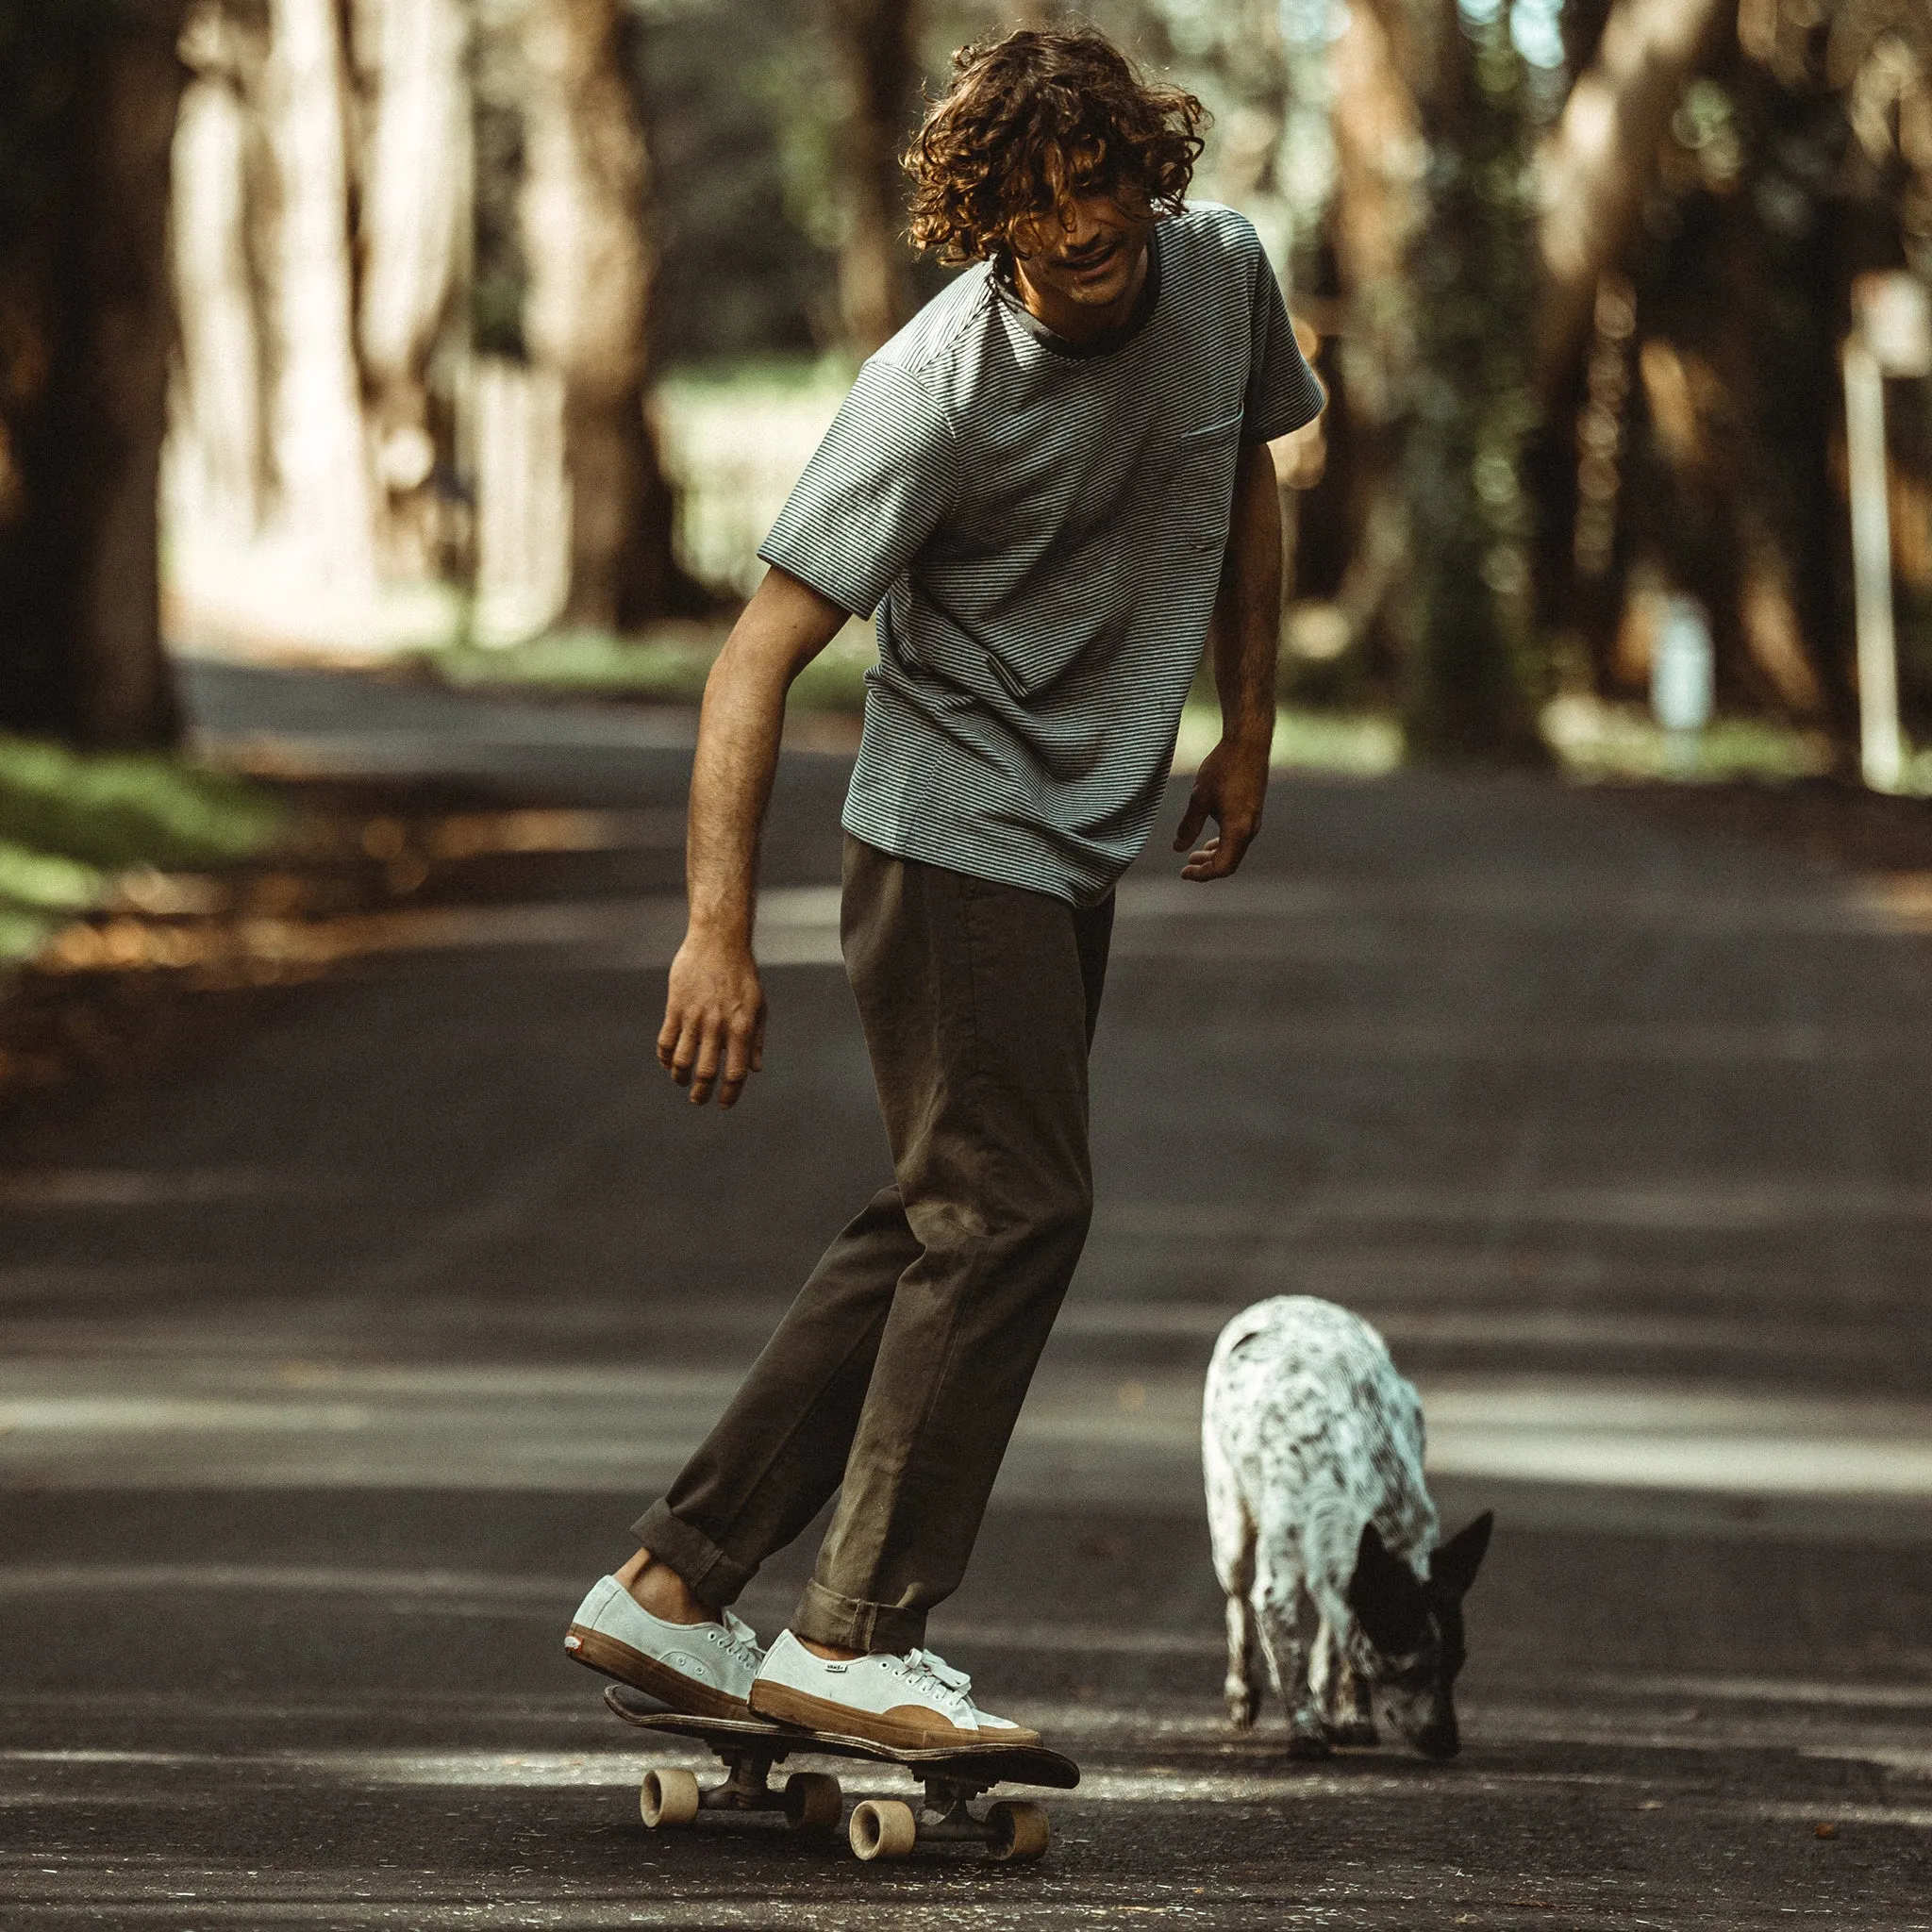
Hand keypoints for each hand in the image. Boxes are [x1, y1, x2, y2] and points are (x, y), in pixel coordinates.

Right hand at [658, 928, 765, 1106]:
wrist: (718, 942)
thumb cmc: (743, 974)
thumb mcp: (759, 1006)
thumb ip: (757, 1040)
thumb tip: (755, 1069)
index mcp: (742, 1028)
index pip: (735, 1073)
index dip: (729, 1095)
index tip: (723, 1105)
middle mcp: (718, 1026)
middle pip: (706, 1072)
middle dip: (701, 1093)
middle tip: (698, 1100)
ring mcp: (695, 1017)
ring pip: (682, 1061)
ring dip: (680, 1078)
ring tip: (682, 1082)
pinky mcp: (675, 1007)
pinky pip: (666, 1041)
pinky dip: (665, 1057)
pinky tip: (669, 1062)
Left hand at [1172, 737, 1267, 879]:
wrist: (1248, 744)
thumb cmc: (1223, 768)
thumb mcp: (1199, 799)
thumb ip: (1189, 826)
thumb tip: (1177, 848)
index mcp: (1237, 830)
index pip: (1221, 867)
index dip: (1201, 875)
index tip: (1183, 872)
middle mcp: (1249, 829)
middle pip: (1229, 863)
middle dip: (1207, 868)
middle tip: (1186, 866)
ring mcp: (1253, 821)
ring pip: (1234, 851)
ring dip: (1214, 856)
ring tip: (1194, 855)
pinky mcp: (1253, 812)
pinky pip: (1239, 839)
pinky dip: (1223, 844)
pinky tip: (1209, 840)